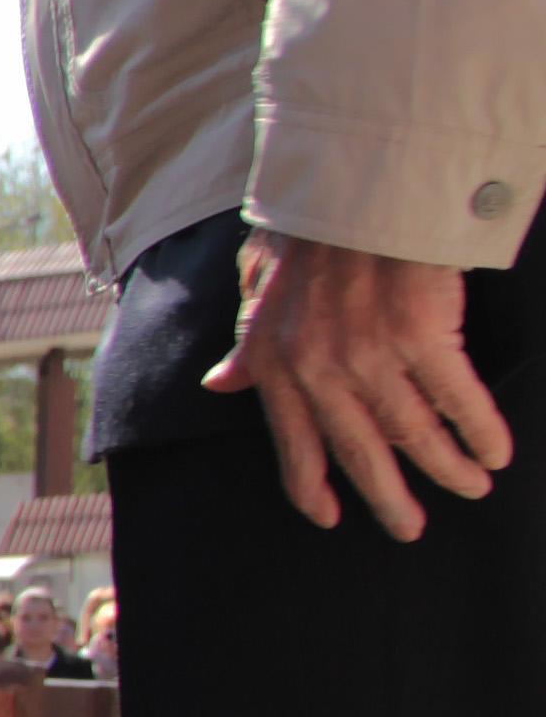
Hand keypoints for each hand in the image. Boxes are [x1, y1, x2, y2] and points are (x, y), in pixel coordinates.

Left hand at [205, 230, 513, 539]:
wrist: (355, 188)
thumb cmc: (308, 231)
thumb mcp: (256, 287)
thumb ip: (247, 342)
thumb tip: (220, 382)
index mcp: (276, 363)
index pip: (293, 443)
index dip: (311, 486)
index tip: (330, 518)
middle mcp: (319, 370)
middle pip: (360, 451)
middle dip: (388, 497)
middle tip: (409, 528)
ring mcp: (370, 357)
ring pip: (414, 433)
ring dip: (446, 467)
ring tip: (470, 488)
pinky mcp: (421, 337)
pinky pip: (457, 400)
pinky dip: (480, 430)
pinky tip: (496, 452)